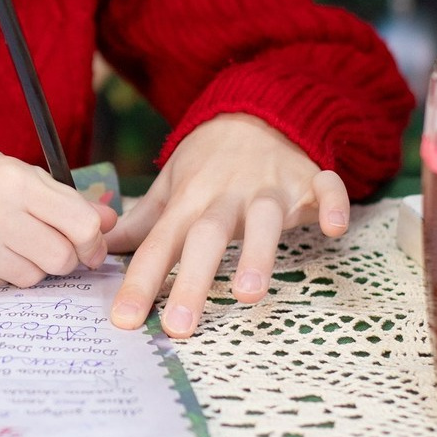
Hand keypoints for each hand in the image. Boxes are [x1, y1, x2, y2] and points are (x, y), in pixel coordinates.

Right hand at [0, 139, 118, 291]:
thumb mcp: (19, 172)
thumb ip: (66, 198)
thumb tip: (109, 221)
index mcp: (13, 181)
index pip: (80, 224)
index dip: (93, 238)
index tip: (89, 243)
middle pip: (60, 258)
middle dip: (63, 255)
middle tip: (46, 243)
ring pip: (32, 278)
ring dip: (28, 265)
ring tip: (6, 241)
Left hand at [105, 113, 348, 338]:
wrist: (254, 110)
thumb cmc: (207, 160)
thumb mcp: (170, 185)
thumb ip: (143, 221)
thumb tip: (103, 248)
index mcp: (188, 200)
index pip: (157, 244)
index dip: (139, 282)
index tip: (123, 321)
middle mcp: (226, 196)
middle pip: (206, 238)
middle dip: (191, 282)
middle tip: (177, 327)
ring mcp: (269, 188)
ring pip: (264, 220)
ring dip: (257, 253)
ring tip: (248, 295)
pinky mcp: (310, 180)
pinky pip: (325, 190)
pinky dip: (332, 206)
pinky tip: (334, 229)